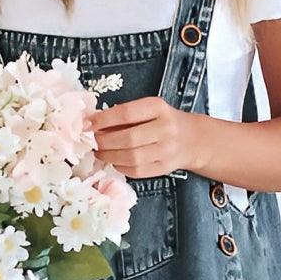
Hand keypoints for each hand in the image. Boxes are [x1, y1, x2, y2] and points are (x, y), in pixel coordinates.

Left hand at [88, 96, 206, 180]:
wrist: (193, 139)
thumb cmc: (163, 120)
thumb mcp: (148, 109)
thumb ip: (124, 115)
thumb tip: (93, 124)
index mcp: (158, 108)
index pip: (126, 113)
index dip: (103, 120)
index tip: (87, 124)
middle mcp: (165, 129)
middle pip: (128, 138)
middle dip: (104, 141)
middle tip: (92, 142)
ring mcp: (167, 151)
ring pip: (131, 158)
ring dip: (109, 156)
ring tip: (99, 152)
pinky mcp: (165, 168)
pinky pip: (137, 171)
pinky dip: (121, 167)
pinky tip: (114, 161)